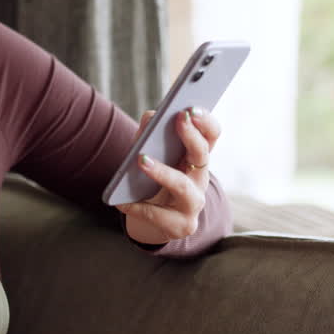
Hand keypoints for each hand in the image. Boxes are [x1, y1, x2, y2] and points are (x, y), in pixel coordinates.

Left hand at [115, 107, 221, 244]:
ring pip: (182, 186)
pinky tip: (121, 201)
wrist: (151, 220)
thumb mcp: (149, 154)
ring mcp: (194, 203)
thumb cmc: (150, 180)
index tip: (191, 108)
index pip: (211, 135)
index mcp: (195, 158)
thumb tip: (151, 116)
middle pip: (202, 154)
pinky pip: (158, 214)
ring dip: (162, 172)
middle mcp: (200, 178)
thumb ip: (149, 134)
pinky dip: (137, 206)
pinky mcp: (181, 226)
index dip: (206, 122)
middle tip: (178, 118)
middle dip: (191, 135)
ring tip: (141, 160)